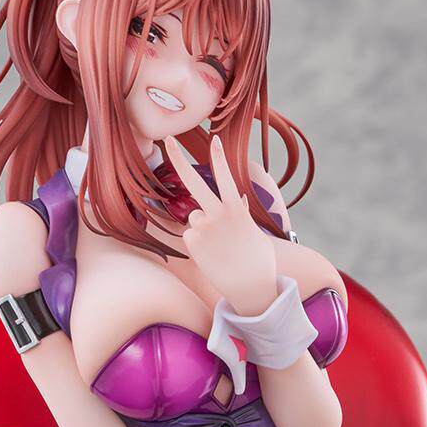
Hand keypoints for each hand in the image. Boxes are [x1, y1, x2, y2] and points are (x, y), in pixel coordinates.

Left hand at [162, 134, 279, 314]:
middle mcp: (217, 215)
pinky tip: (211, 254)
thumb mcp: (255, 231)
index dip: (219, 157)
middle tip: (168, 139)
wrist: (251, 288)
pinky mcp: (192, 244)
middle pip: (193, 182)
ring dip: (203, 227)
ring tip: (219, 246)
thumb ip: (243, 212)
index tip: (213, 139)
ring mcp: (202, 229)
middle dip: (178, 159)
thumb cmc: (258, 260)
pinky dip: (197, 242)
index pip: (225, 177)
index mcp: (236, 209)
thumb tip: (240, 198)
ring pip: (195, 217)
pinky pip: (190, 235)